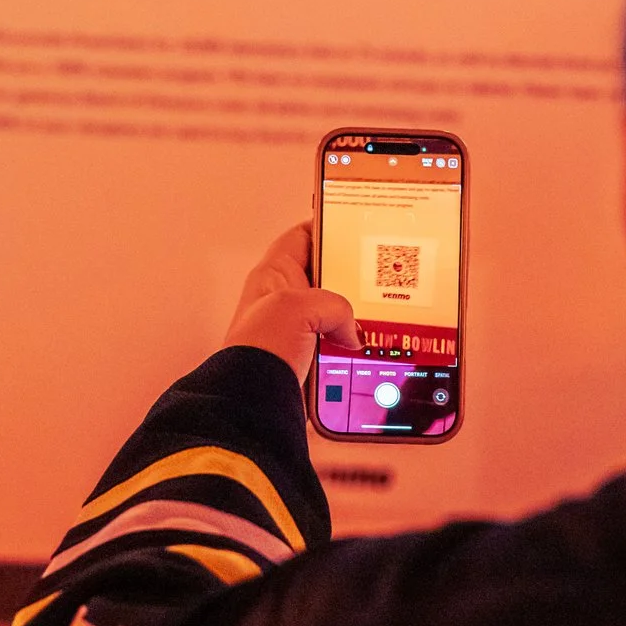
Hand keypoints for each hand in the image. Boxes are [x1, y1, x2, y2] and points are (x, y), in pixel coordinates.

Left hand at [224, 223, 359, 382]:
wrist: (252, 402)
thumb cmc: (258, 352)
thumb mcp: (300, 308)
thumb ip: (334, 305)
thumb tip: (350, 328)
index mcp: (273, 275)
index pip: (303, 237)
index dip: (327, 227)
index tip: (352, 223)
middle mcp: (281, 301)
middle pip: (326, 279)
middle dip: (350, 282)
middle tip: (373, 280)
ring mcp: (293, 331)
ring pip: (334, 317)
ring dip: (352, 323)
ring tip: (371, 322)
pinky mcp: (304, 360)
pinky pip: (335, 349)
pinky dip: (348, 352)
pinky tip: (360, 353)